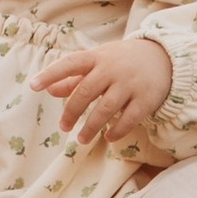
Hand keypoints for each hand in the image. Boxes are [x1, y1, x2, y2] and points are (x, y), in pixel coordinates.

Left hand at [33, 33, 176, 148]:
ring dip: (91, 126)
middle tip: (63, 127)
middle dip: (71, 112)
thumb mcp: (98, 63)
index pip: (69, 64)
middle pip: (85, 92)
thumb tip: (49, 90)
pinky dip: (117, 130)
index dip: (50, 74)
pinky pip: (129, 118)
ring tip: (82, 140)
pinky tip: (108, 138)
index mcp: (97, 58)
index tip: (33, 85)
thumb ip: (74, 77)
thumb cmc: (121, 61)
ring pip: (106, 108)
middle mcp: (112, 68)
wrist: (164, 57)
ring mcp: (130, 83)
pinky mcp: (146, 98)